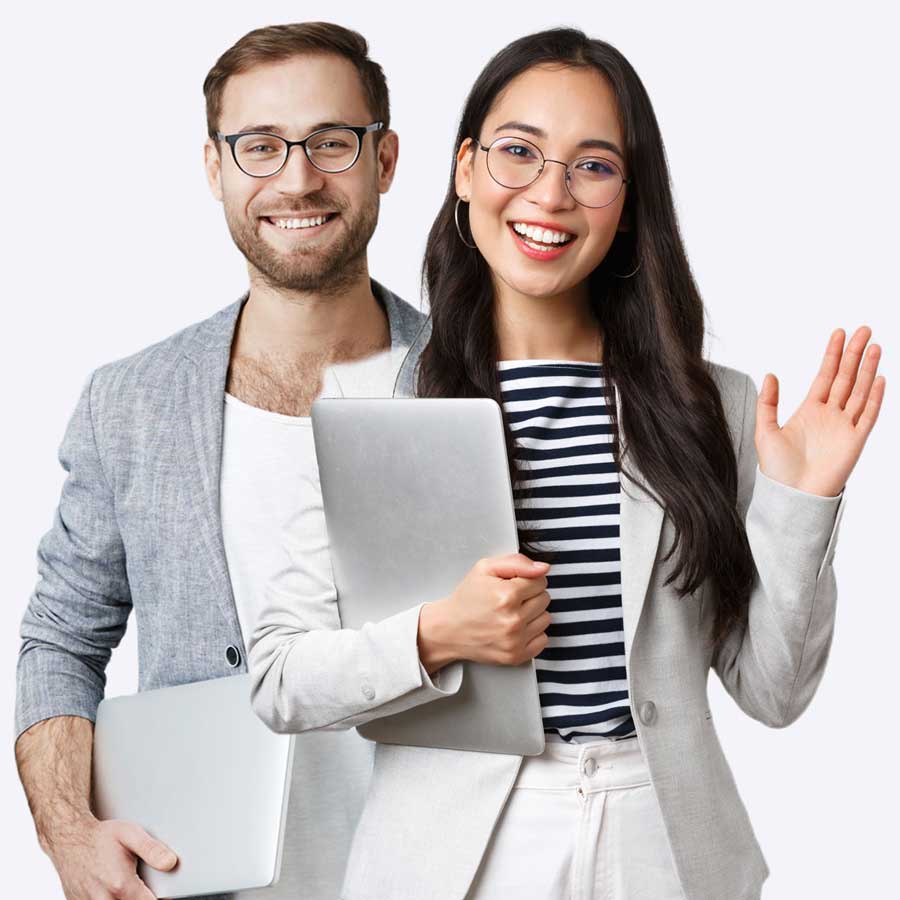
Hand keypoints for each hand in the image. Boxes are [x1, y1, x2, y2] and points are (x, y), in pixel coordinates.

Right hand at [46, 814, 176, 899]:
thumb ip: (152, 850)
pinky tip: (112, 889)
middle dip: (141, 897)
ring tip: (125, 885)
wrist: (69, 839)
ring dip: (125, 898)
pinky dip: (111, 899)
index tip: (164, 892)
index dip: (160, 898)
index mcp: (121, 886)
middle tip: (143, 886)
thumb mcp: (130, 834)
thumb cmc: (100, 837)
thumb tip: (170, 863)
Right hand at [418, 553, 551, 668]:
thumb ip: (516, 562)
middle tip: (510, 599)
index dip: (526, 580)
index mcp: (507, 595)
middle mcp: (513, 620)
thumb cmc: (467, 598)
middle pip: (545, 599)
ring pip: (546, 618)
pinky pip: (543, 639)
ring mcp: (515, 640)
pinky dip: (533, 633)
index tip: (513, 584)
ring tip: (512, 613)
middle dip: (530, 595)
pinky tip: (516, 628)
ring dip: (533, 614)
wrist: (448, 629)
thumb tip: (543, 568)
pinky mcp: (516, 656)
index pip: (540, 581)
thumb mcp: (485, 568)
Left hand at [755, 326, 884, 496]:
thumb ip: (768, 403)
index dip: (833, 355)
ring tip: (875, 346)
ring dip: (868, 369)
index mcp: (809, 410)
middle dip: (855, 354)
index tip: (839, 334)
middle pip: (846, 378)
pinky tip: (880, 379)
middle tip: (864, 330)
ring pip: (861, 391)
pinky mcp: (855, 441)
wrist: (792, 495)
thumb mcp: (765, 430)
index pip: (825, 375)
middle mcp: (829, 415)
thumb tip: (770, 375)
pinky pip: (869, 415)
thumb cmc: (777, 469)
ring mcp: (844, 427)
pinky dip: (876, 397)